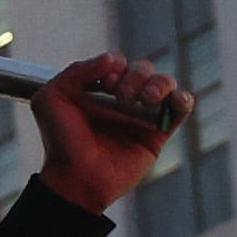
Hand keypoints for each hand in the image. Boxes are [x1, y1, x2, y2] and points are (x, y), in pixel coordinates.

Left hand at [31, 55, 188, 211]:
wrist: (75, 177)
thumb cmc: (60, 141)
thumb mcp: (52, 98)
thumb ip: (77, 70)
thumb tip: (112, 59)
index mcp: (99, 90)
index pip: (118, 64)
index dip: (116, 67)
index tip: (105, 84)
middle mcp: (123, 100)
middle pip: (143, 70)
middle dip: (135, 76)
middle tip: (122, 97)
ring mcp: (141, 117)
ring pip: (164, 84)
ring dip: (159, 84)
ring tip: (145, 100)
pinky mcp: (157, 134)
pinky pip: (180, 110)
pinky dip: (183, 100)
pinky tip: (176, 100)